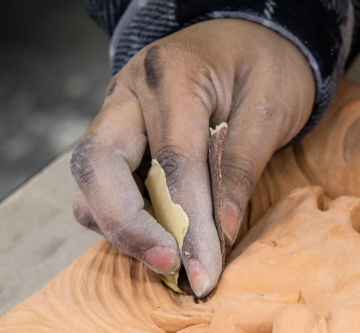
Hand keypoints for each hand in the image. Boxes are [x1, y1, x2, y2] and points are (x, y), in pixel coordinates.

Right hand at [70, 19, 314, 296]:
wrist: (252, 34)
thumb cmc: (267, 66)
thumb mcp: (271, 108)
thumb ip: (241, 167)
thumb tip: (221, 232)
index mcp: (172, 75)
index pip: (172, 161)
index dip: (188, 224)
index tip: (204, 272)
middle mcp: (129, 91)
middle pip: (98, 166)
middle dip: (129, 227)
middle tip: (170, 266)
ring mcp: (115, 111)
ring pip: (89, 179)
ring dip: (120, 226)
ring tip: (169, 258)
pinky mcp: (116, 133)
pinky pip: (100, 183)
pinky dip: (121, 215)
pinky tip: (159, 234)